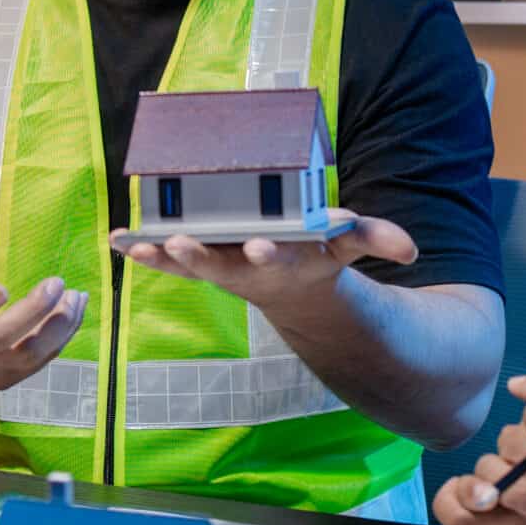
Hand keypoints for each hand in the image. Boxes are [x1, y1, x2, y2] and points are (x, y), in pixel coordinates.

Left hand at [116, 214, 417, 307]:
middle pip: (220, 264)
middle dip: (199, 255)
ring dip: (160, 257)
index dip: (268, 253)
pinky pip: (165, 258)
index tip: (261, 246)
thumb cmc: (316, 254)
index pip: (275, 257)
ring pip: (186, 264)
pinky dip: (141, 251)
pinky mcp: (198, 262)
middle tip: (179, 243)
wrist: (292, 285)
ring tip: (135, 246)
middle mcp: (245, 268)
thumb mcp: (346, 247)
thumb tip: (408, 248)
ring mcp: (218, 267)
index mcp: (282, 260)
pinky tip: (116, 240)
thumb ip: (374, 239)